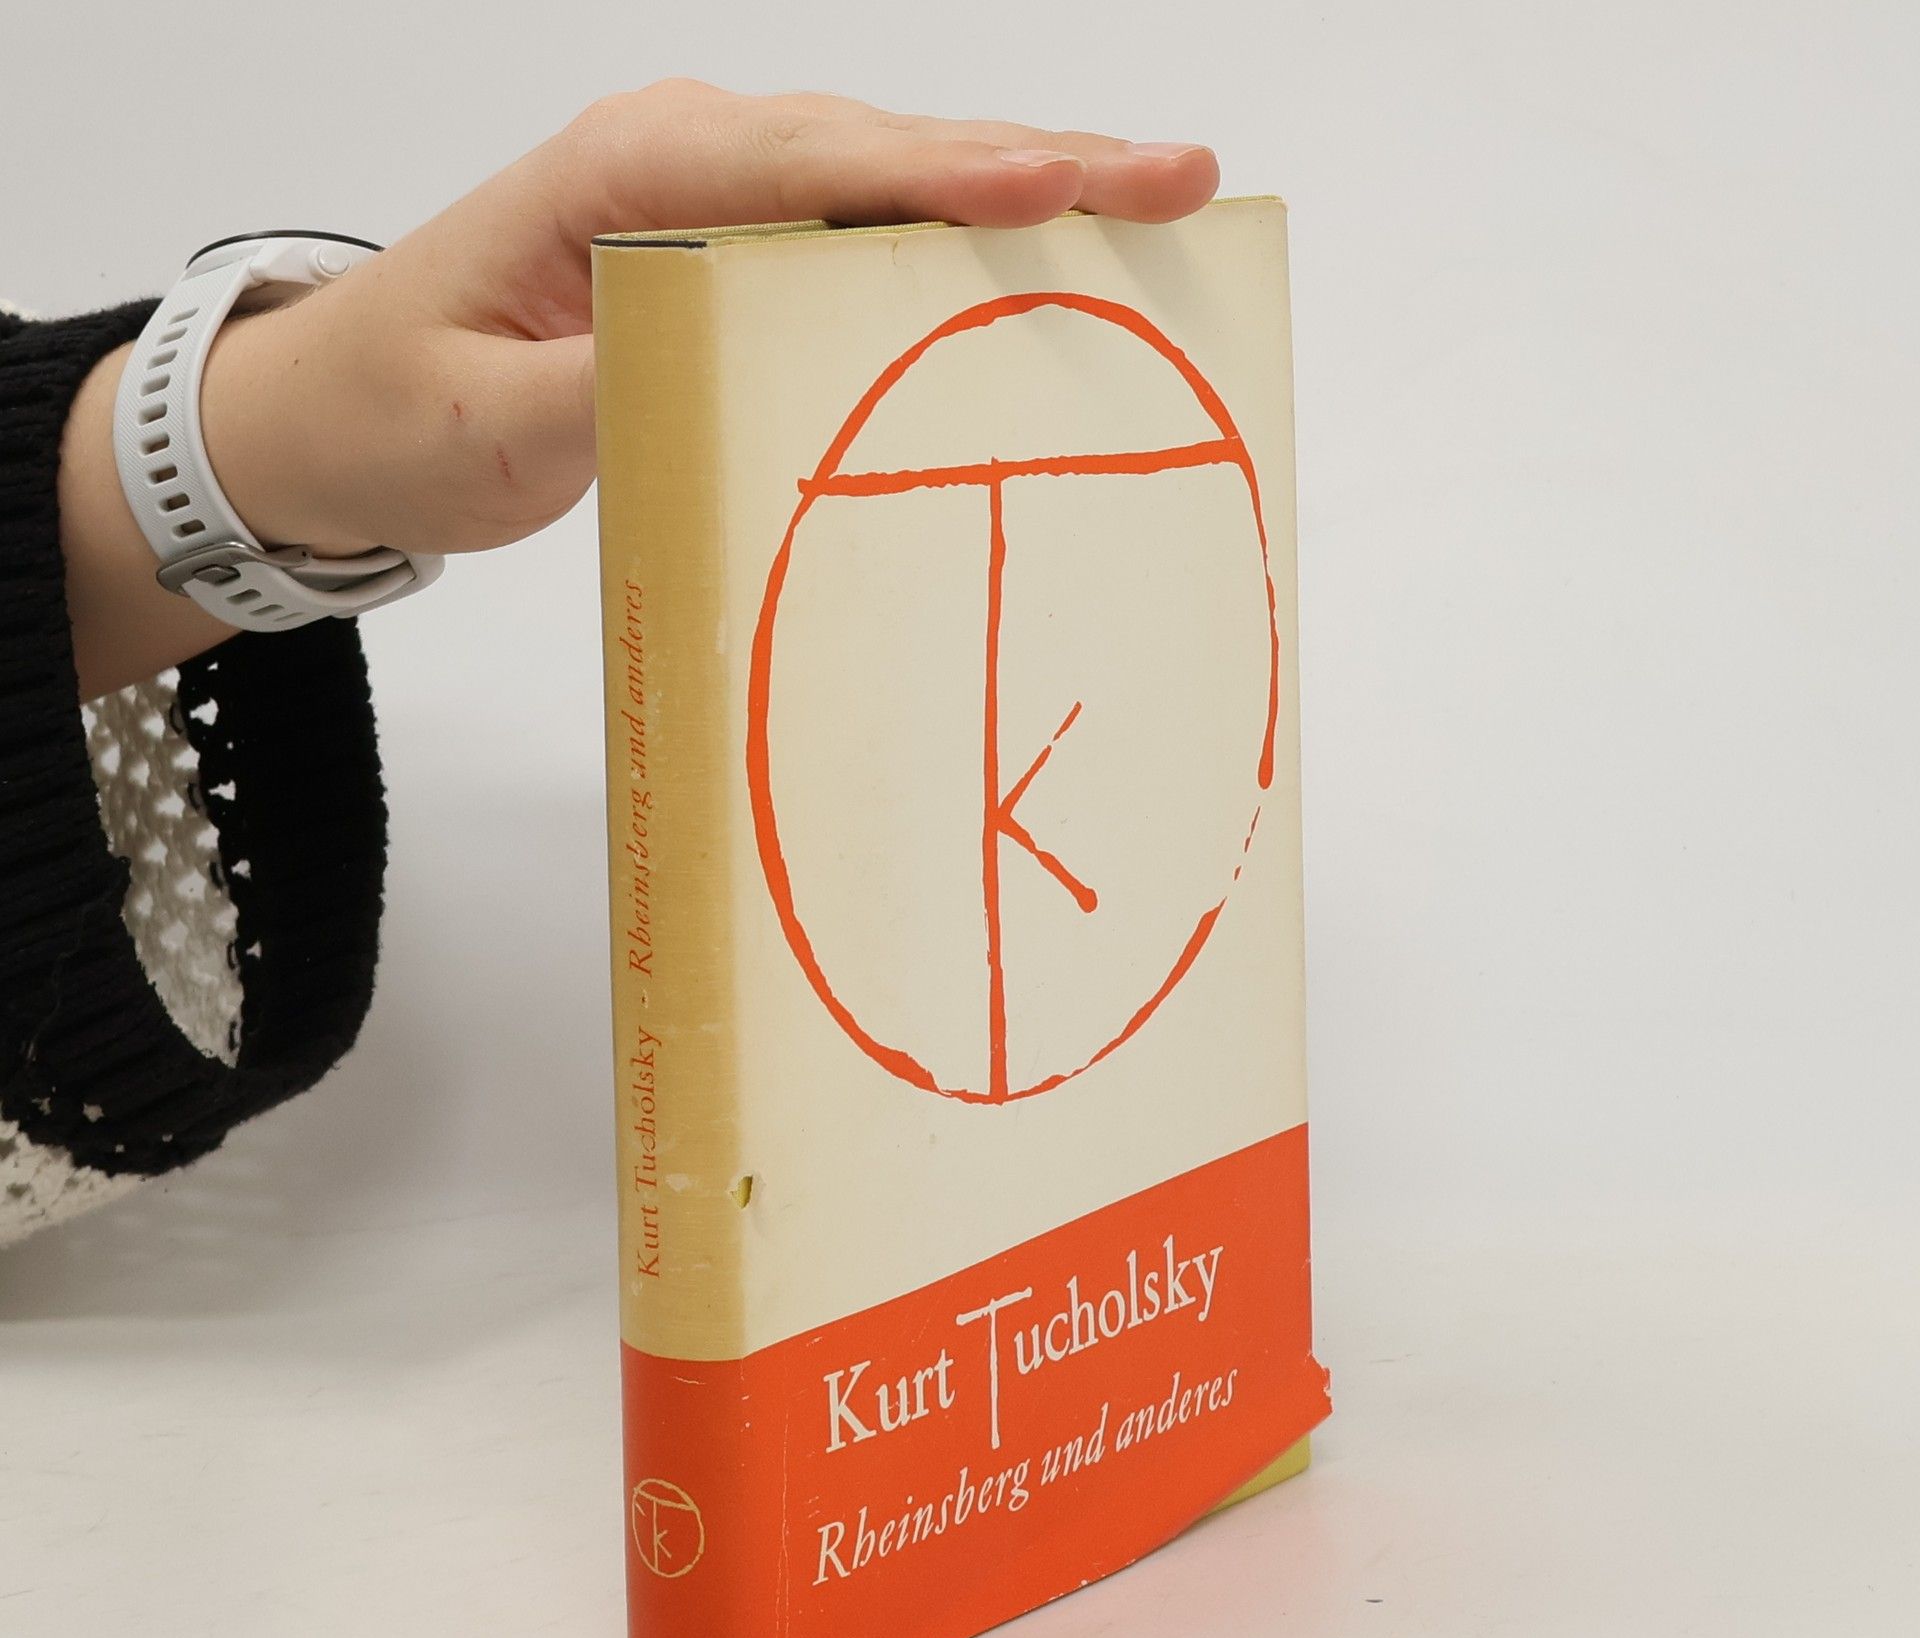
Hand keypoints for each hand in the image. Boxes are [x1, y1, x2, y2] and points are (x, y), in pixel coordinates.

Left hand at [61, 84, 1218, 694]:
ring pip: (890, 178)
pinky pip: (863, 230)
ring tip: (1152, 204)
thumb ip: (595, 390)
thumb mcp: (484, 423)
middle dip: (1035, 162)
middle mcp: (683, 156)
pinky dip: (960, 240)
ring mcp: (714, 194)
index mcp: (622, 173)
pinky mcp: (731, 247)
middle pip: (883, 148)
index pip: (806, 161)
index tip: (1059, 182)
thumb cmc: (399, 408)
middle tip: (1177, 175)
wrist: (341, 412)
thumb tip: (716, 359)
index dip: (941, 172)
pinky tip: (1045, 259)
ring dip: (1022, 191)